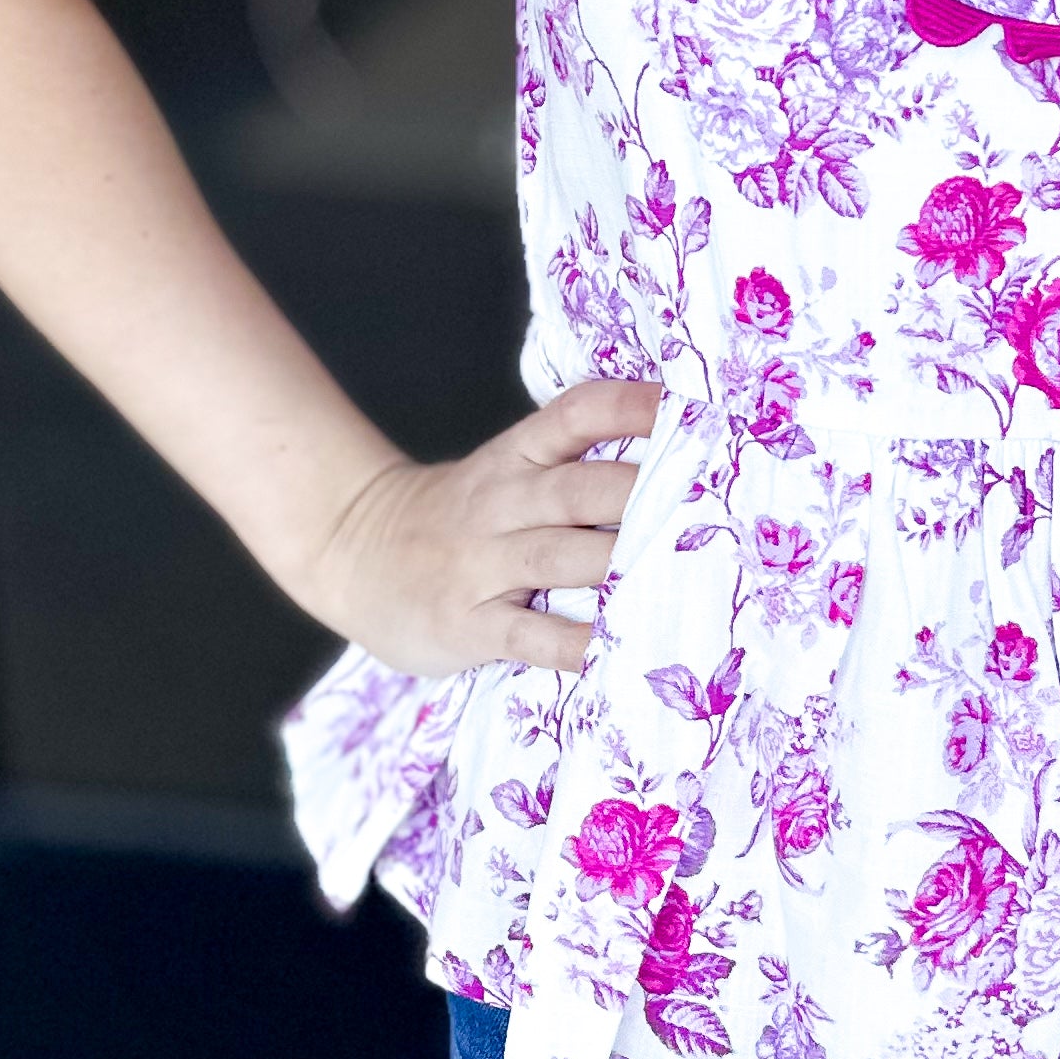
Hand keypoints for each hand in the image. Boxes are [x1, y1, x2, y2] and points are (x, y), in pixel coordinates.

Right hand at [303, 378, 664, 680]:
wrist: (352, 552)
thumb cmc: (455, 516)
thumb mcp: (501, 472)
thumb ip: (569, 466)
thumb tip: (671, 467)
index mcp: (515, 456)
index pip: (576, 414)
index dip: (631, 407)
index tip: (687, 409)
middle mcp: (502, 502)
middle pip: (580, 488)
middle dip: (643, 495)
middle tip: (707, 505)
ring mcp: (482, 563)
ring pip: (561, 556)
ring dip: (620, 564)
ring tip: (676, 574)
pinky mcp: (468, 622)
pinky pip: (531, 635)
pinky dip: (576, 645)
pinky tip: (617, 652)